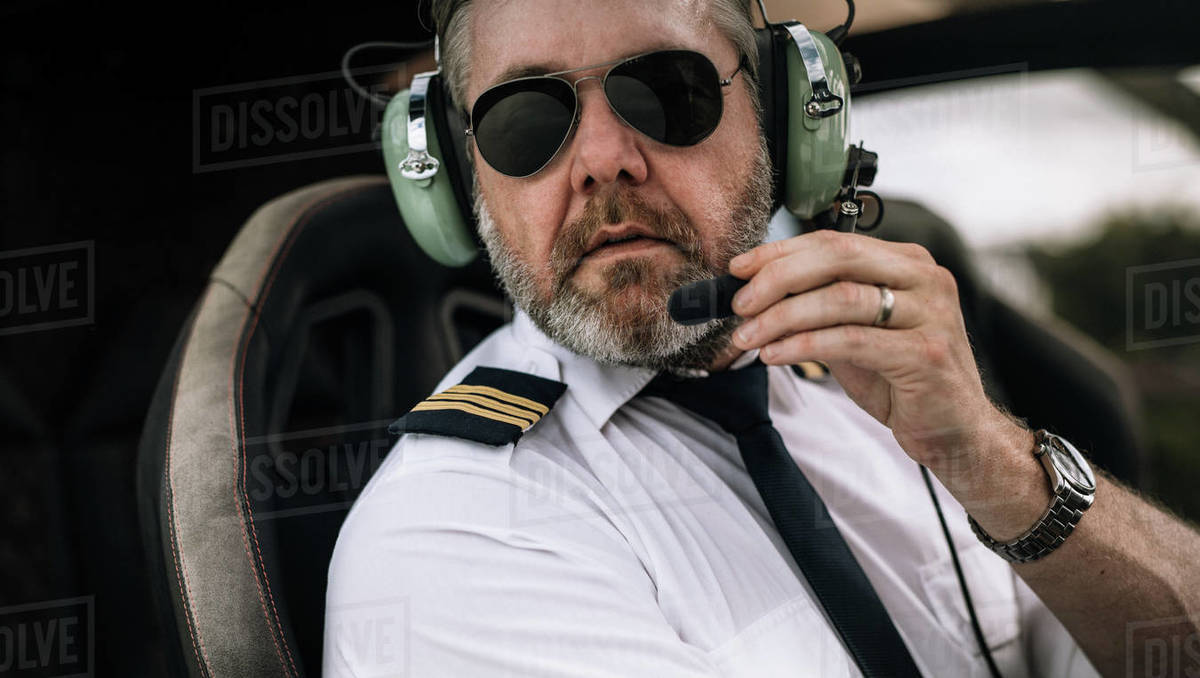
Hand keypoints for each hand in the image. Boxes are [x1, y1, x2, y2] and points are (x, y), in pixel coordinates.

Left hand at [728, 230, 1023, 473]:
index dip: (780, 251)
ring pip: (840, 297)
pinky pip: (850, 340)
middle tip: (740, 304)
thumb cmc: (904, 382)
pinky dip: (803, 345)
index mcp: (908, 263)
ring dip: (782, 316)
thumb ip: (820, 310)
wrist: (957, 432)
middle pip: (836, 257)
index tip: (739, 269)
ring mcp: (931, 313)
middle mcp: (924, 278)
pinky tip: (775, 355)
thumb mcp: (856, 336)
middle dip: (778, 277)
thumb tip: (758, 296)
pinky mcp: (926, 353)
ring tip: (748, 336)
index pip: (834, 241)